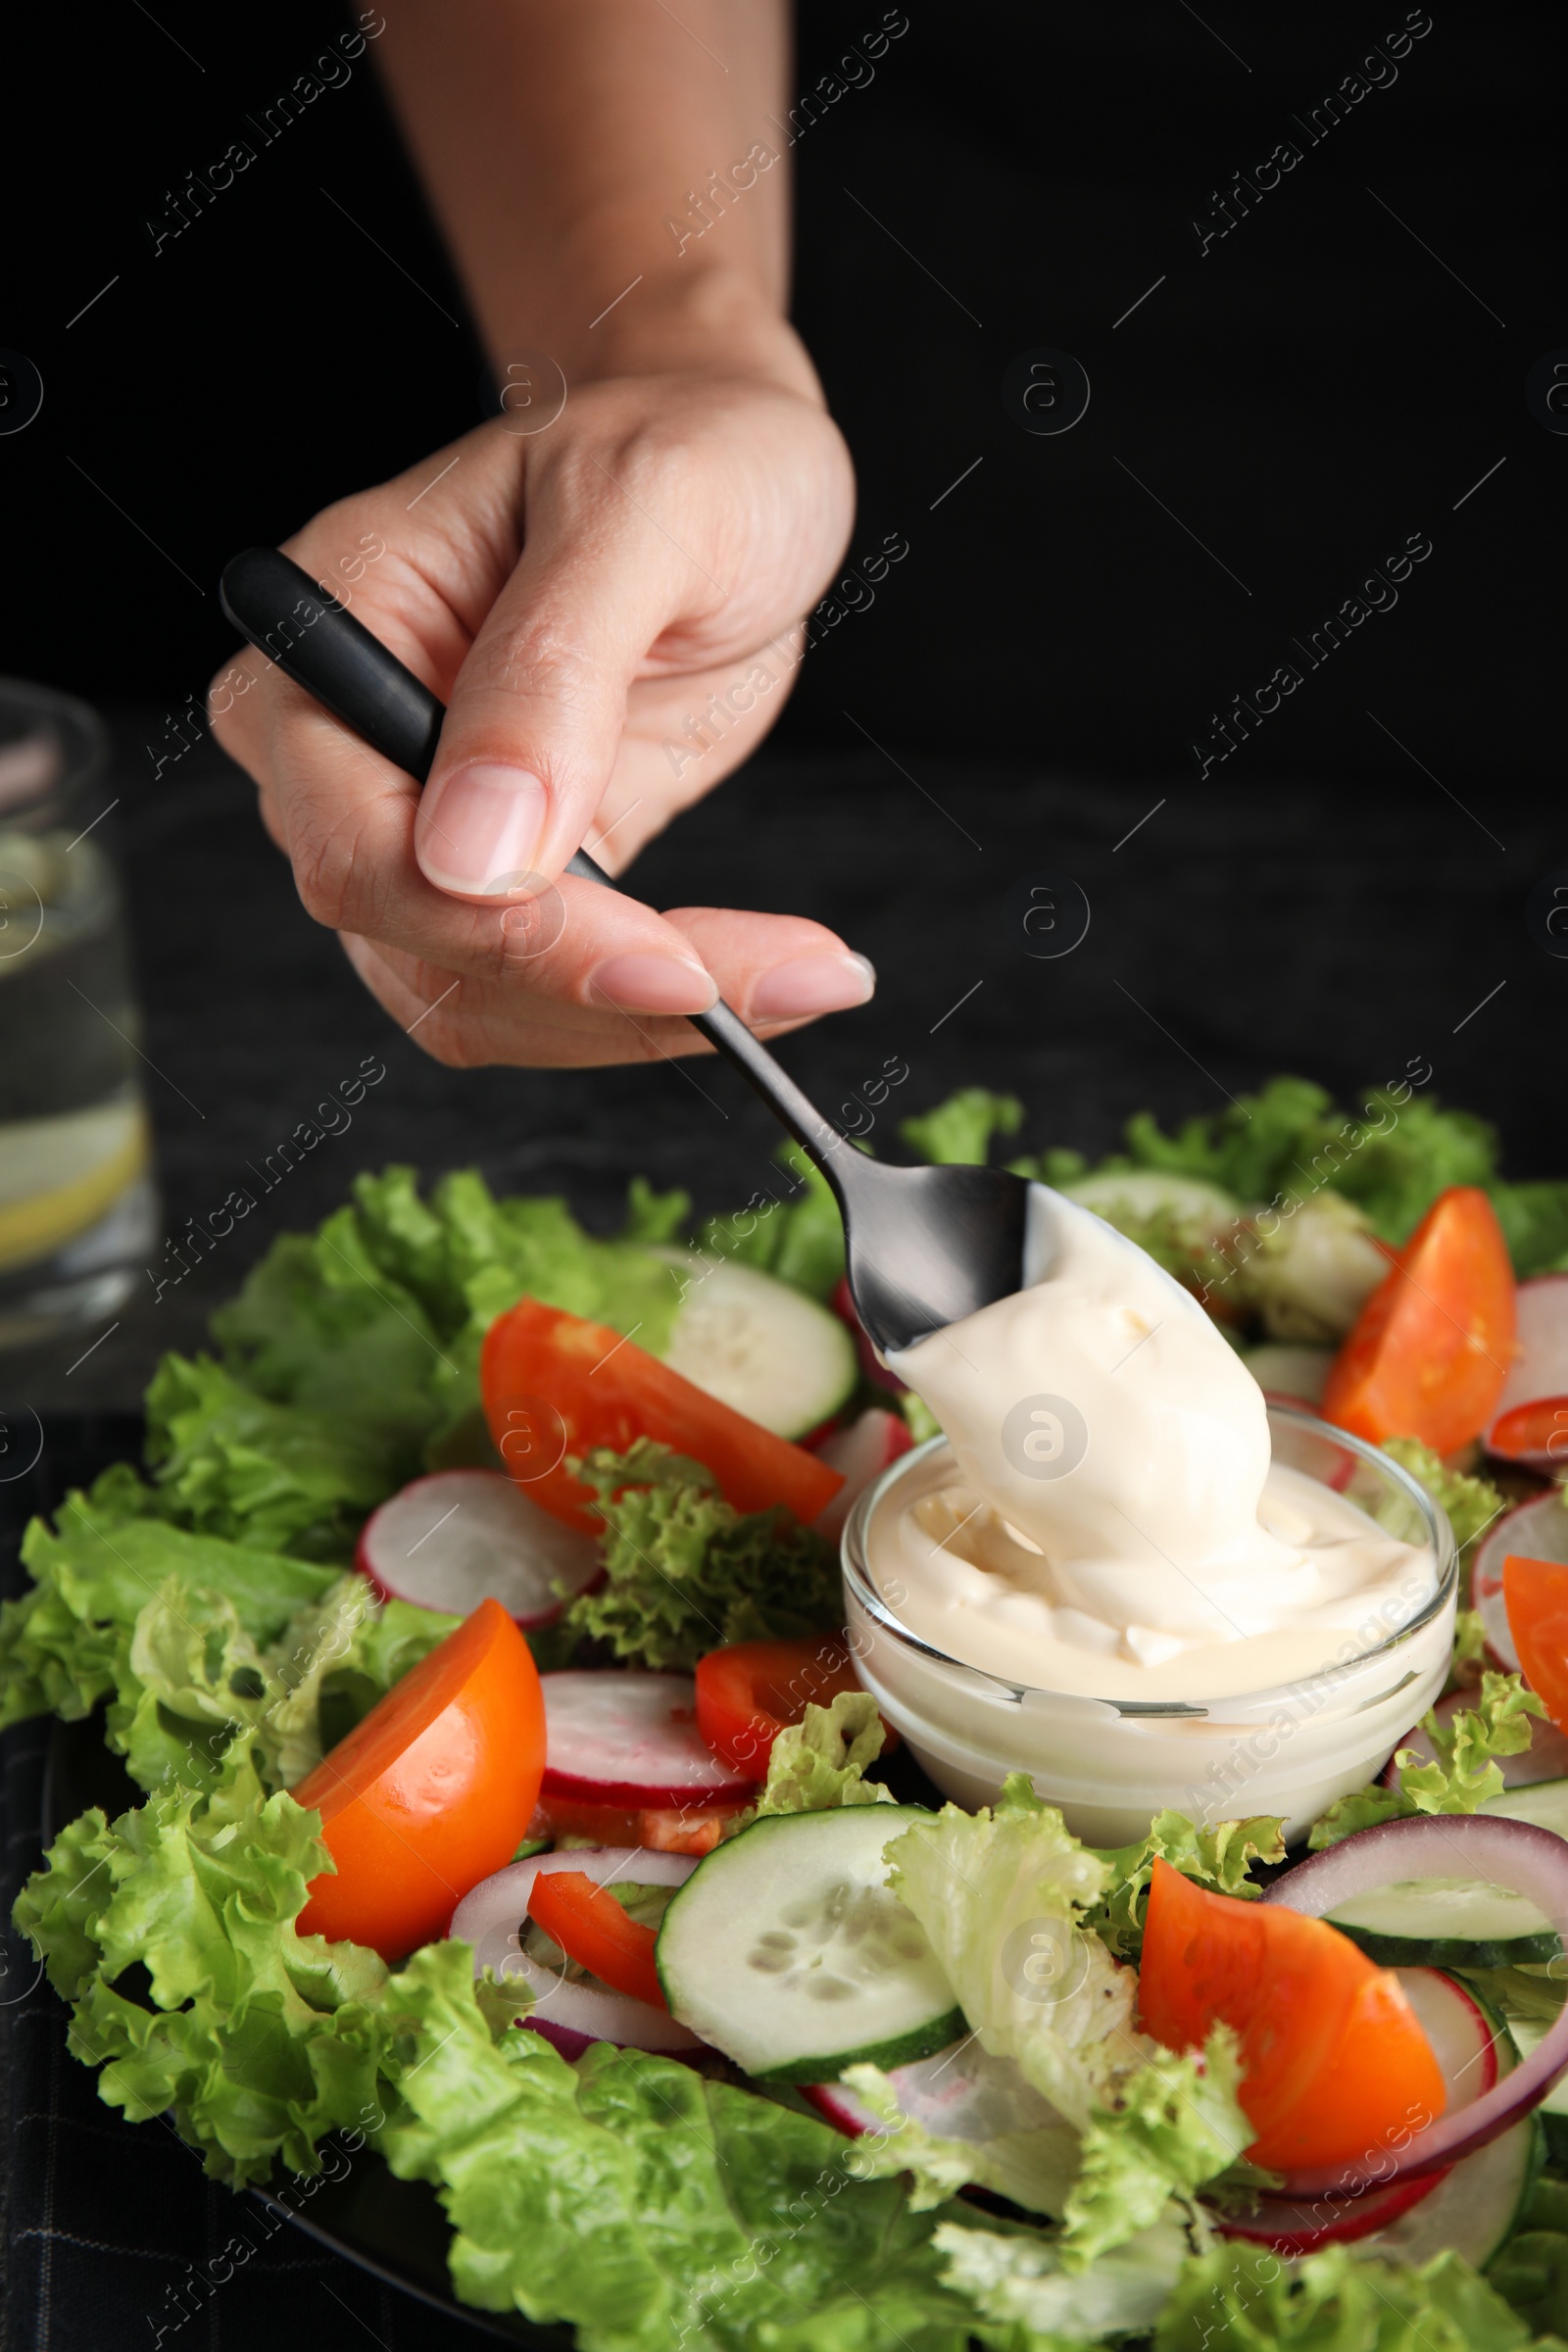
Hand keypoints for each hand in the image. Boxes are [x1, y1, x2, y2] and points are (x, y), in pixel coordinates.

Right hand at [208, 364, 867, 1067]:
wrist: (725, 457)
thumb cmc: (679, 444)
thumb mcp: (639, 513)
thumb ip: (549, 673)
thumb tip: (473, 854)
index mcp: (330, 631)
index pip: (356, 841)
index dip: (499, 926)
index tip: (662, 960)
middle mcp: (342, 746)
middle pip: (415, 947)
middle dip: (595, 989)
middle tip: (781, 984)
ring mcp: (419, 822)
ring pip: (480, 999)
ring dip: (635, 1020)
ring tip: (807, 976)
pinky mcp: (510, 875)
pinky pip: (550, 989)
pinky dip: (652, 1007)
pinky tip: (774, 973)